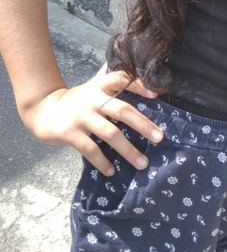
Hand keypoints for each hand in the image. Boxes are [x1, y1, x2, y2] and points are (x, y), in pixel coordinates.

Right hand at [21, 66, 163, 176]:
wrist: (42, 109)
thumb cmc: (77, 102)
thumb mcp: (93, 91)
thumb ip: (112, 93)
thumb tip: (147, 99)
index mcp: (99, 86)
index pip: (121, 79)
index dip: (138, 85)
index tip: (155, 96)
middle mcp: (92, 99)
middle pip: (122, 110)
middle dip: (143, 124)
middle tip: (159, 137)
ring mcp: (81, 116)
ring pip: (110, 133)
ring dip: (128, 150)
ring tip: (142, 163)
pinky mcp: (69, 133)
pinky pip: (91, 149)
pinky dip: (103, 161)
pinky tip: (112, 171)